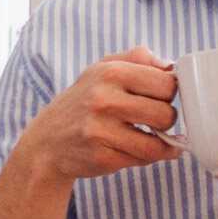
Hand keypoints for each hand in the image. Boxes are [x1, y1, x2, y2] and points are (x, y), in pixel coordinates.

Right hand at [22, 45, 181, 181]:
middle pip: (167, 114)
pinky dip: (148, 157)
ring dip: (161, 141)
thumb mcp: (104, 68)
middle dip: (167, 118)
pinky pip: (143, 160)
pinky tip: (139, 149)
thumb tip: (171, 66)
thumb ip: (139, 58)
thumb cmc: (85, 101)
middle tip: (155, 118)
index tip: (162, 97)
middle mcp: (104, 100)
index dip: (170, 92)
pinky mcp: (102, 158)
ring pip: (157, 143)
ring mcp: (101, 131)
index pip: (167, 83)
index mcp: (111, 72)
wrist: (47, 142)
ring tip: (151, 135)